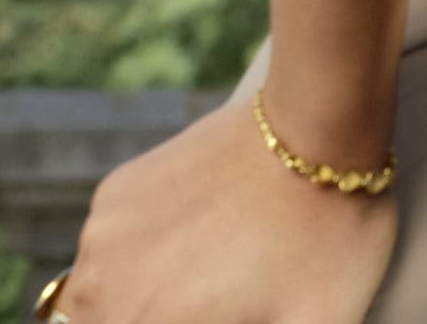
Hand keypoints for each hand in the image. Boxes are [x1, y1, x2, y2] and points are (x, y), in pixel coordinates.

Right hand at [50, 96, 398, 323]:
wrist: (319, 124)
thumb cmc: (327, 237)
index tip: (217, 315)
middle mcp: (103, 287)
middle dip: (153, 322)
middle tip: (217, 305)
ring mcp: (103, 233)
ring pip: (98, 300)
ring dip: (139, 305)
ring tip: (214, 282)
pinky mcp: (116, 193)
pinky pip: (110, 247)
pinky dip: (140, 257)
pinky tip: (203, 239)